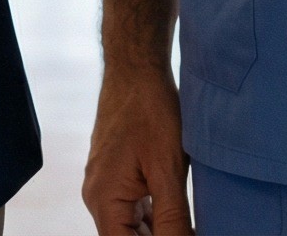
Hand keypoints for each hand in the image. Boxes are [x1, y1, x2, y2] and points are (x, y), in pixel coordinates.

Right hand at [83, 59, 189, 235]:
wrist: (136, 68)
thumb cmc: (150, 111)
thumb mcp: (168, 171)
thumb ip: (172, 219)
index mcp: (104, 200)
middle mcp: (97, 197)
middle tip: (189, 230)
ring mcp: (104, 185)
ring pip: (130, 228)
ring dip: (157, 233)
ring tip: (187, 226)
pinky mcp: (114, 175)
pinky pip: (132, 209)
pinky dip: (154, 219)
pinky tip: (178, 218)